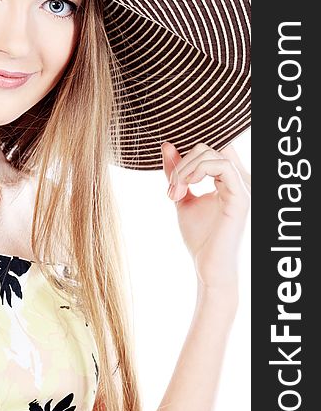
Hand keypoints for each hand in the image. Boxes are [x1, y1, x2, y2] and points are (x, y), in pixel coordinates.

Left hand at [161, 141, 249, 288]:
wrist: (207, 265)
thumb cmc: (199, 236)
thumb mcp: (183, 196)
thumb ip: (176, 172)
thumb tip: (166, 145)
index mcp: (229, 179)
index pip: (210, 149)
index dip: (187, 155)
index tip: (171, 179)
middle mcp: (240, 179)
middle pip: (206, 149)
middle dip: (181, 166)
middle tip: (171, 191)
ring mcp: (243, 187)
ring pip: (211, 153)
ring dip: (185, 170)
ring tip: (176, 193)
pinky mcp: (241, 197)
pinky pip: (222, 166)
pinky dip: (197, 171)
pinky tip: (187, 189)